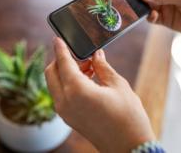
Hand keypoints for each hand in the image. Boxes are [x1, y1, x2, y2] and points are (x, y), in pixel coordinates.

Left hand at [45, 37, 154, 152]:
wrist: (128, 146)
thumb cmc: (128, 117)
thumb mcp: (118, 85)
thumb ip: (102, 67)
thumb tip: (96, 55)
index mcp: (76, 90)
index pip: (62, 62)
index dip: (60, 48)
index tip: (58, 38)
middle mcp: (65, 101)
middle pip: (52, 72)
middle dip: (61, 60)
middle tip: (82, 56)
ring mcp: (65, 112)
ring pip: (55, 84)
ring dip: (65, 72)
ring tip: (89, 68)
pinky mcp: (69, 118)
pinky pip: (61, 95)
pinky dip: (68, 84)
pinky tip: (87, 81)